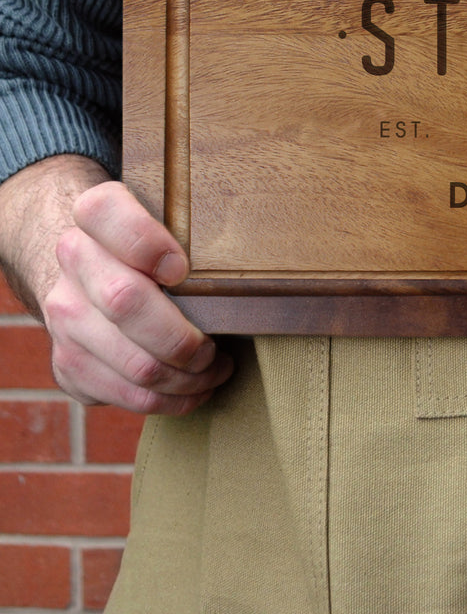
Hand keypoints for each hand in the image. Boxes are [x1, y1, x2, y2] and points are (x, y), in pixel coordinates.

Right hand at [43, 180, 232, 412]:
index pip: (105, 213)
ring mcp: (64, 315)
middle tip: (216, 347)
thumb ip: (195, 221)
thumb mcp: (171, 215)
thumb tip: (256, 253)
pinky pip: (125, 395)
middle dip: (184, 336)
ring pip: (133, 362)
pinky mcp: (68, 361)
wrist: (96, 269)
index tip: (181, 269)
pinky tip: (195, 388)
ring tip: (217, 369)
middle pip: (125, 301)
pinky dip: (170, 400)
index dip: (145, 243)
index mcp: (97, 212)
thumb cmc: (157, 243)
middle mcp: (73, 260)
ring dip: (188, 378)